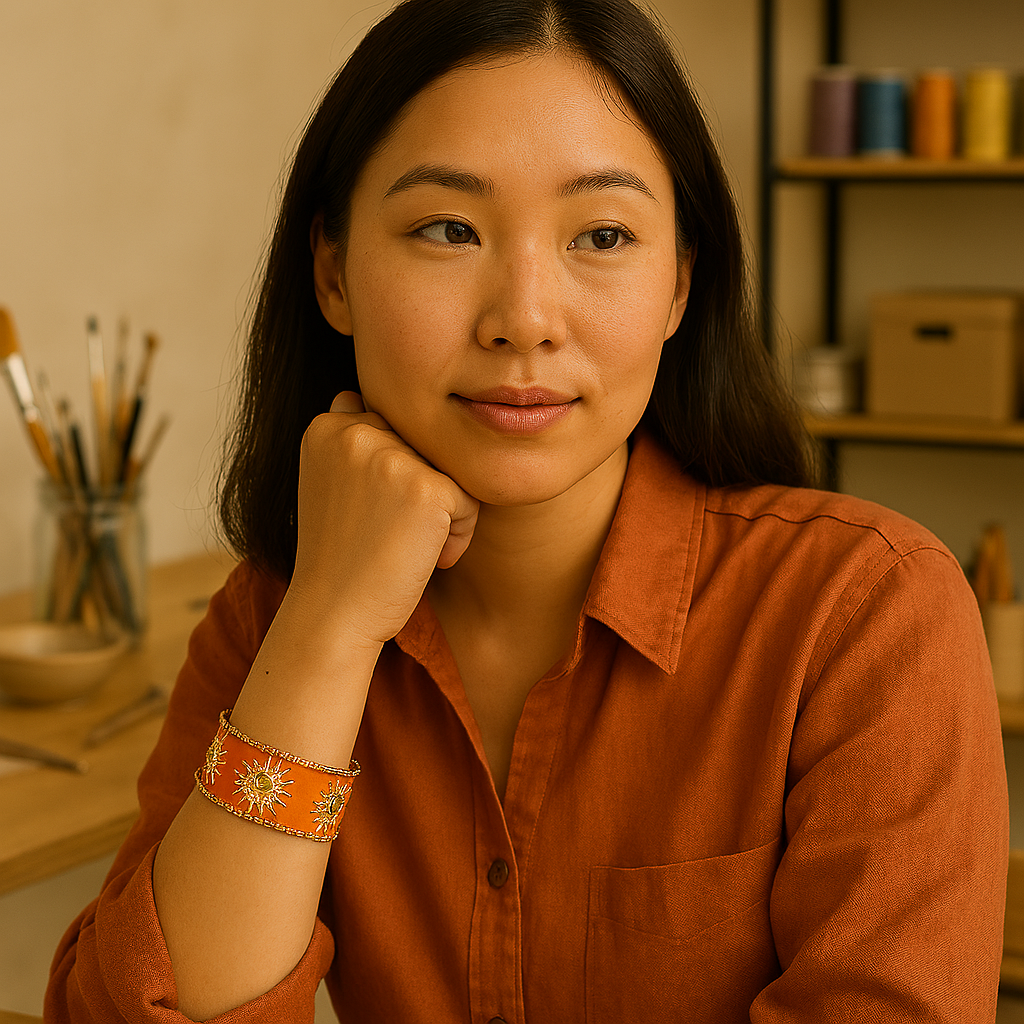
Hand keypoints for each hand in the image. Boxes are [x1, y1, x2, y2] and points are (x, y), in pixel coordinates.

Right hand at [286, 391, 479, 645]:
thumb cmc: (340, 557)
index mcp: (327, 426)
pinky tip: (420, 558)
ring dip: (441, 517)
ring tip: (400, 546)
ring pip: (452, 474)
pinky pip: (470, 503)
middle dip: (419, 495)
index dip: (392, 480)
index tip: (362, 517)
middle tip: (383, 536)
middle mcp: (355, 430)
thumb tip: (355, 392)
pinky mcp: (427, 488)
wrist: (334, 615)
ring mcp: (391, 457)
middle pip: (427, 449)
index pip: (394, 431)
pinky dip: (457, 538)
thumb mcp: (329, 483)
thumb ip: (349, 438)